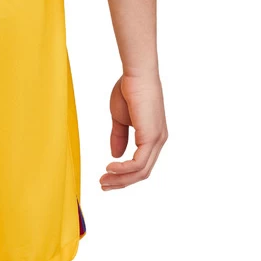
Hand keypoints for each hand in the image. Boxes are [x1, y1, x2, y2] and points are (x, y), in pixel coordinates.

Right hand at [101, 74, 166, 189]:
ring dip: (120, 179)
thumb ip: (119, 137)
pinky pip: (138, 163)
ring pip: (141, 172)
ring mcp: (156, 140)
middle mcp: (158, 141)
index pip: (141, 164)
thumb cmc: (129, 91)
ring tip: (104, 180)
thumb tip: (115, 155)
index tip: (105, 178)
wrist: (135, 75)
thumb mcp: (120, 119)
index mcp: (152, 137)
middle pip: (142, 173)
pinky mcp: (151, 137)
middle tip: (103, 185)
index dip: (123, 175)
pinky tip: (110, 167)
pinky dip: (123, 169)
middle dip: (121, 182)